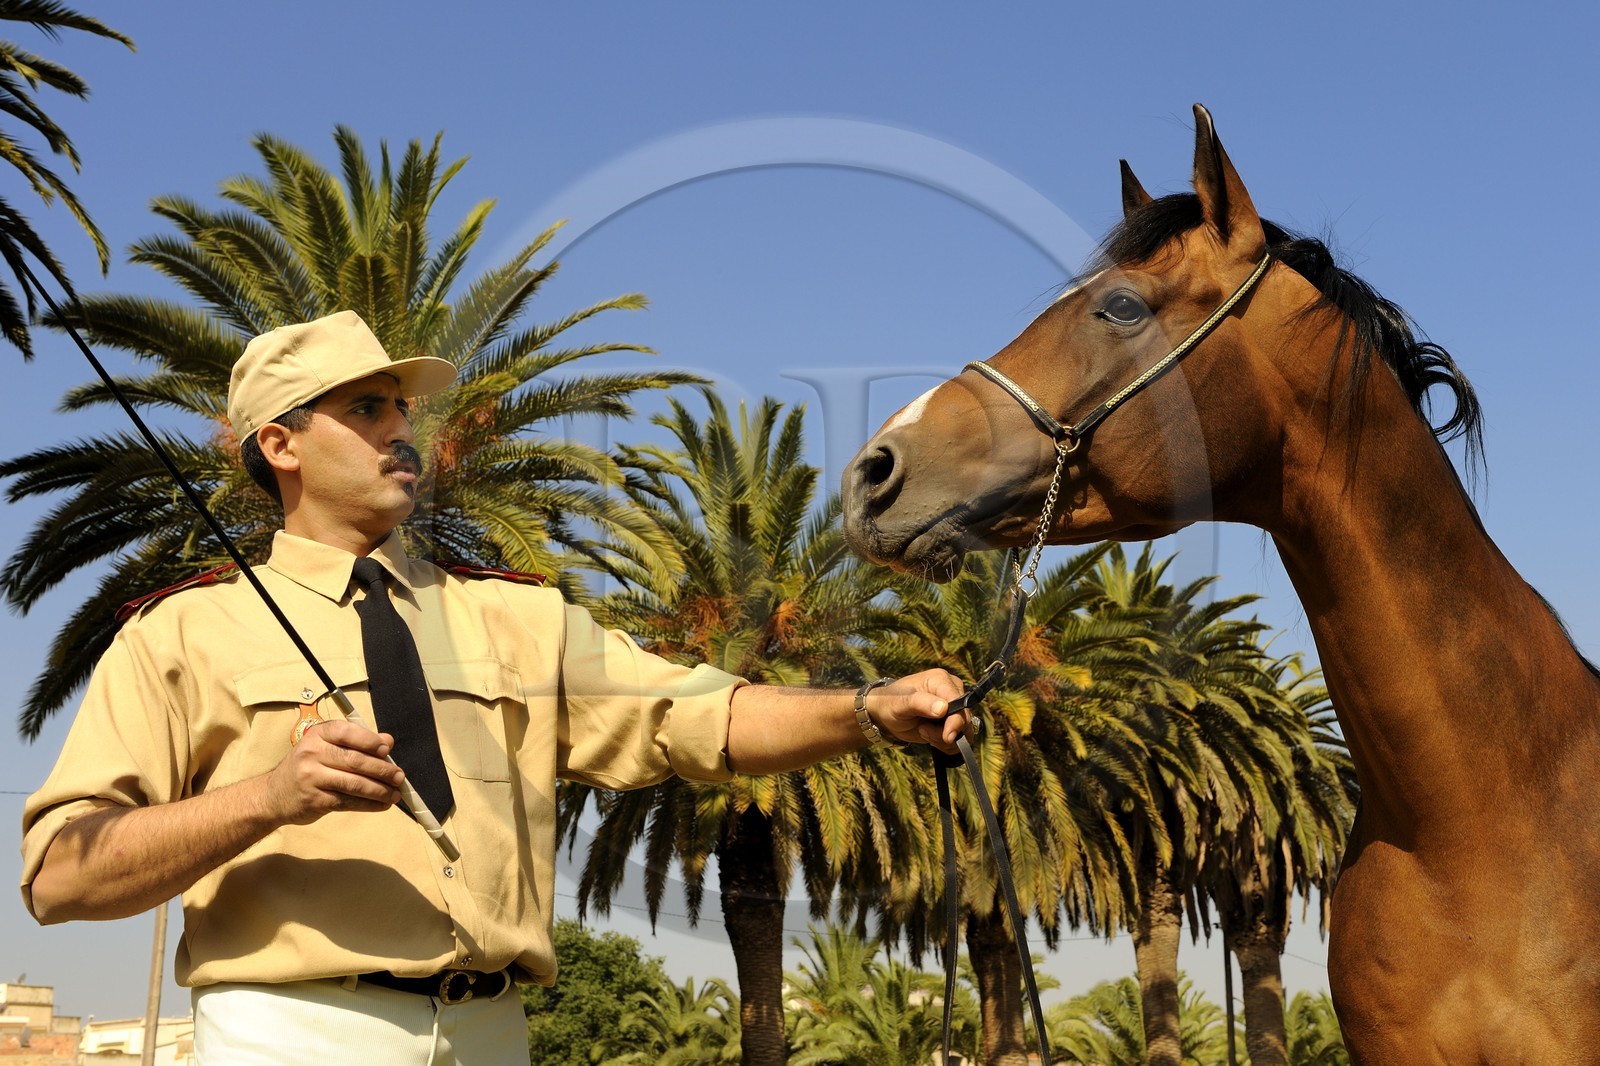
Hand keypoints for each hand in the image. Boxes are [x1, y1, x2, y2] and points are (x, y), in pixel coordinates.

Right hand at [261, 718, 404, 825]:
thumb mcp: (324, 747)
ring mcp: (311, 778)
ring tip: (395, 793)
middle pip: (354, 760)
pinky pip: (348, 801)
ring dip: (379, 790)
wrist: (273, 795)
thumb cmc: (307, 766)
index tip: (387, 750)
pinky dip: (369, 804)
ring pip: (354, 783)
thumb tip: (388, 741)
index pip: (346, 732)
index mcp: (317, 735)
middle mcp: (312, 754)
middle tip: (399, 776)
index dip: (369, 741)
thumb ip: (355, 743)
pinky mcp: (315, 800)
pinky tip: (382, 804)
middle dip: (382, 770)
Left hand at [866, 669, 969, 752]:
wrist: (885, 715)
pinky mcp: (953, 721)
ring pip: (964, 731)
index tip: (947, 737)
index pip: (959, 702)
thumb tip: (943, 708)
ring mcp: (954, 707)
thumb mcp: (901, 703)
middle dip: (944, 732)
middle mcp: (952, 691)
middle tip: (922, 731)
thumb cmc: (891, 703)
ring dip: (944, 739)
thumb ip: (921, 703)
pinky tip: (930, 737)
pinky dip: (946, 745)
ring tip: (923, 732)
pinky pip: (961, 739)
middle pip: (964, 718)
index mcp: (941, 680)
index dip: (956, 721)